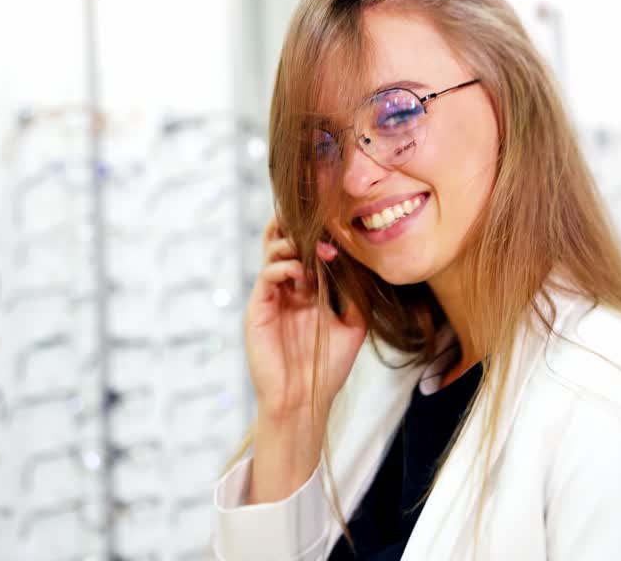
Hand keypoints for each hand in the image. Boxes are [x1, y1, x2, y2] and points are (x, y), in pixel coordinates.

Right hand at [244, 216, 367, 424]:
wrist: (304, 399)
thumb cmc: (328, 367)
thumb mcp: (353, 326)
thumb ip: (356, 296)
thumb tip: (362, 263)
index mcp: (307, 289)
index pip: (307, 249)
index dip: (319, 234)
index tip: (338, 226)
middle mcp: (288, 288)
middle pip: (283, 242)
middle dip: (296, 226)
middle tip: (316, 220)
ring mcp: (271, 297)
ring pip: (272, 252)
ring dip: (292, 243)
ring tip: (314, 248)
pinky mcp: (259, 309)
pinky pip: (267, 276)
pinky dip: (283, 267)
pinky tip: (302, 273)